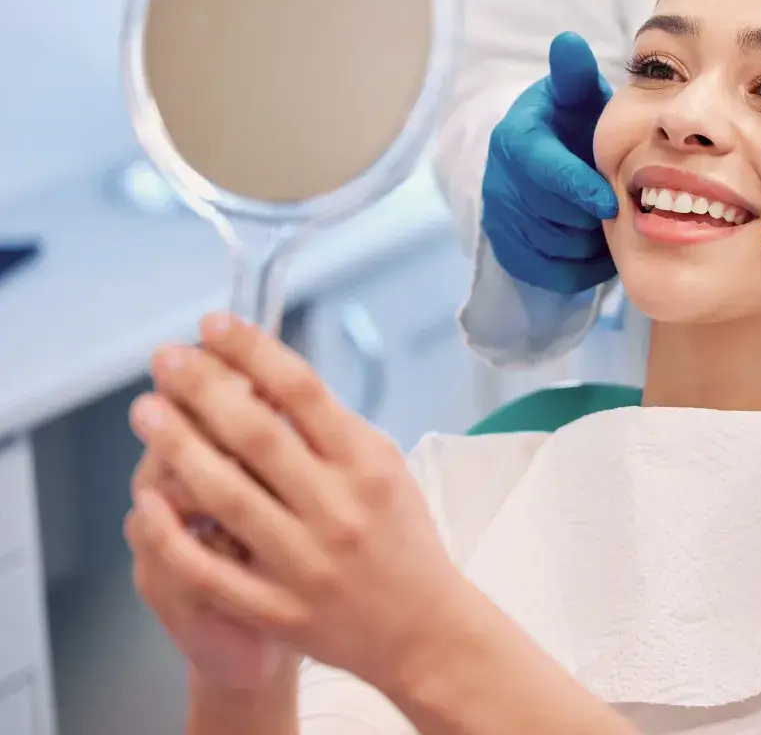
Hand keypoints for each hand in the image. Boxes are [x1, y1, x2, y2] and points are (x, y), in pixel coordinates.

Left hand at [127, 313, 467, 696]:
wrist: (422, 628)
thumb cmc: (401, 537)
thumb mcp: (385, 467)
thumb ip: (332, 428)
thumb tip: (265, 378)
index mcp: (367, 466)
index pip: (303, 392)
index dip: (253, 351)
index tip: (215, 325)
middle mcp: (337, 509)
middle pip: (258, 436)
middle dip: (204, 389)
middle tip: (166, 360)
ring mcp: (304, 562)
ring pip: (227, 495)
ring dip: (180, 447)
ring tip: (147, 411)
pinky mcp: (277, 608)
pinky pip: (211, 569)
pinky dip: (174, 534)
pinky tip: (147, 500)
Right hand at [482, 31, 618, 293]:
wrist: (545, 160)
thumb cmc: (571, 124)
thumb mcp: (575, 96)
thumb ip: (575, 75)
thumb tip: (568, 41)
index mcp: (515, 140)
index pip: (543, 171)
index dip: (578, 189)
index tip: (611, 202)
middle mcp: (499, 182)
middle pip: (552, 216)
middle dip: (590, 216)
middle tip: (619, 208)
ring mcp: (500, 220)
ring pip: (554, 248)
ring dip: (589, 242)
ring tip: (606, 223)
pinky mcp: (508, 251)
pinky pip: (551, 273)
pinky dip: (580, 267)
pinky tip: (595, 245)